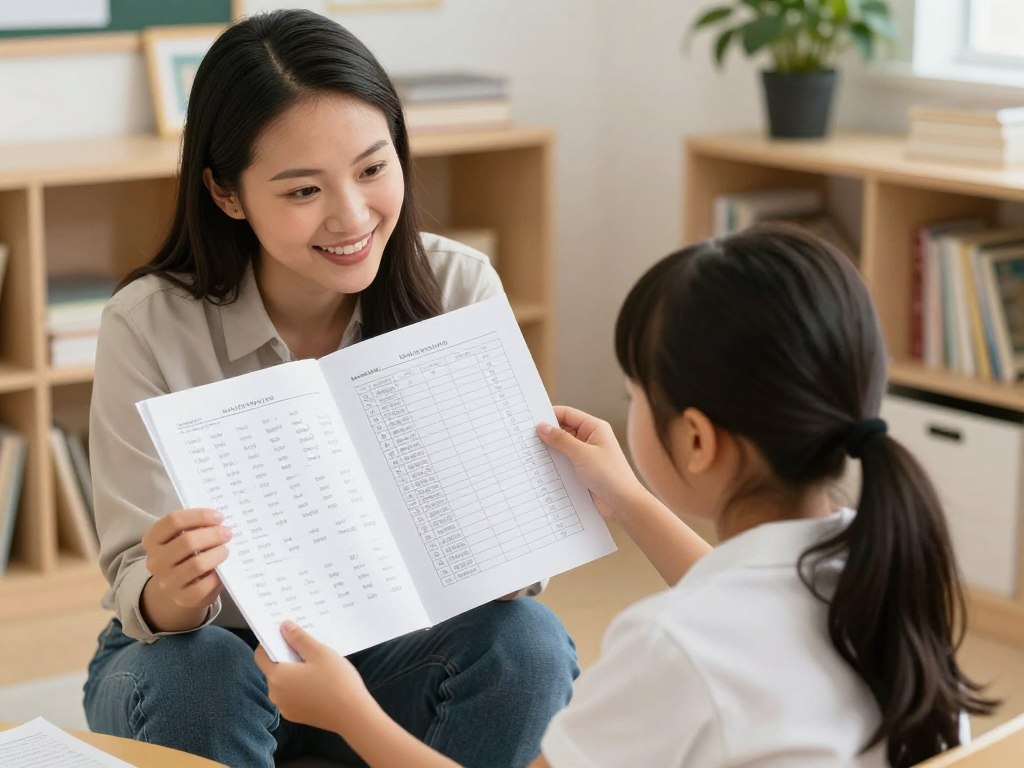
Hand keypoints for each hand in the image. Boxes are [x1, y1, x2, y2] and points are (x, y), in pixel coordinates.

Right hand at [141, 508, 230, 610]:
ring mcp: (167, 581)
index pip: (173, 521)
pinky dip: (216, 575)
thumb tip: (219, 522)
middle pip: (187, 541)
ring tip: (225, 550)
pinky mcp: (182, 598)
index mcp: (152, 540)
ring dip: (217, 553)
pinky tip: (221, 569)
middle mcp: (155, 561)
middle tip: (227, 533)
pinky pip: (204, 585)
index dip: (199, 516)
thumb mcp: (182, 537)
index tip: (219, 517)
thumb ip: (195, 527)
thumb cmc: (185, 554)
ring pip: (197, 564)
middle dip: (212, 535)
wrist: (178, 586)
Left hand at [254, 621, 373, 734]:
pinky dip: (299, 686)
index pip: (261, 656)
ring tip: (315, 665)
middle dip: (286, 657)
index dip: (269, 642)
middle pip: (273, 669)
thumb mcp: (319, 652)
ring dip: (293, 672)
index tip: (283, 635)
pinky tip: (318, 682)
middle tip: (306, 647)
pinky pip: (291, 695)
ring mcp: (285, 707)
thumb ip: (299, 638)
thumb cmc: (336, 681)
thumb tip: (284, 626)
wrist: (352, 715)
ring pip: (283, 682)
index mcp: (278, 676)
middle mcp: (276, 694)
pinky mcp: (295, 715)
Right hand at [537, 405, 646, 522]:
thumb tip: (542, 427)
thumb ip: (561, 439)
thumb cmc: (609, 475)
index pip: (567, 414)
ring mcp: (587, 454)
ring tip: (530, 453)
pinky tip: (541, 468)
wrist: (623, 503)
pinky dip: (554, 463)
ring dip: (550, 450)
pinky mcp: (583, 469)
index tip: (530, 422)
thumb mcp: (582, 454)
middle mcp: (591, 438)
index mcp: (594, 427)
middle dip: (547, 434)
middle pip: (563, 430)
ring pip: (562, 447)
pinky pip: (565, 461)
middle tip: (526, 439)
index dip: (549, 416)